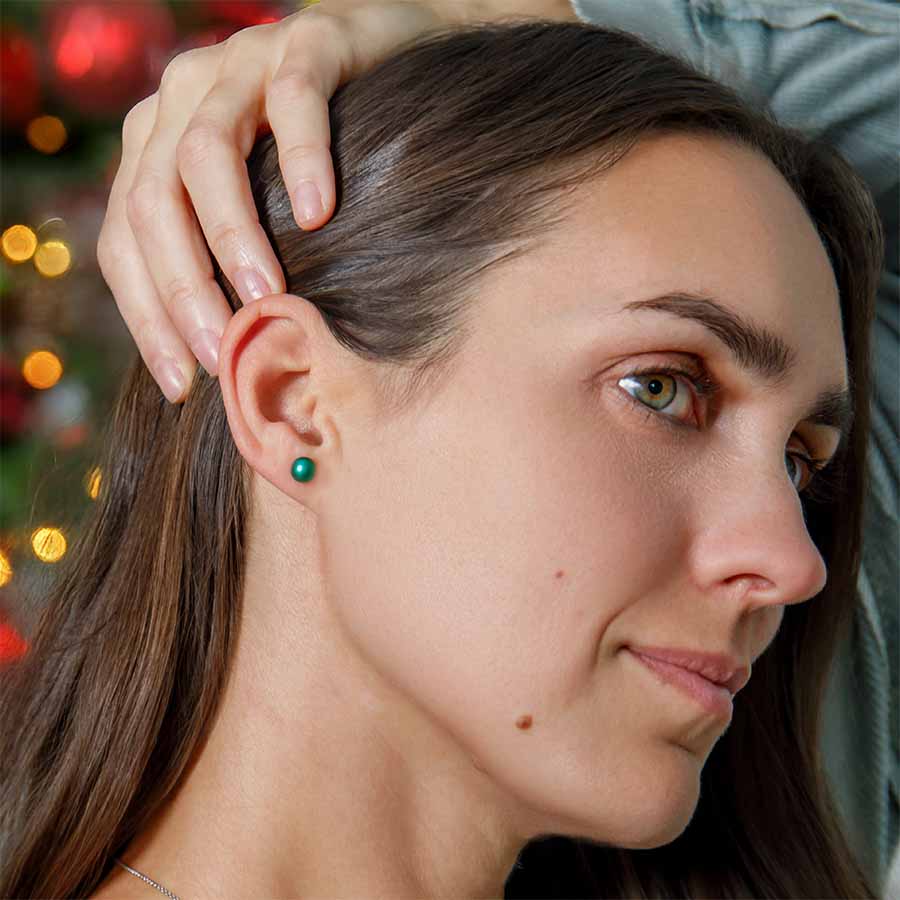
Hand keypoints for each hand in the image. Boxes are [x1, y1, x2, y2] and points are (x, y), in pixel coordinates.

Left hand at [96, 0, 576, 402]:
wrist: (398, 60)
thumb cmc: (333, 159)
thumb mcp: (268, 212)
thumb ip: (234, 260)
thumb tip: (227, 362)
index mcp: (159, 145)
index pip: (126, 237)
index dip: (145, 316)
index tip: (182, 385)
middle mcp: (183, 99)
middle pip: (153, 200)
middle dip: (183, 288)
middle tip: (225, 353)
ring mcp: (240, 63)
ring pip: (207, 153)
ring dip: (231, 234)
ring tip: (268, 296)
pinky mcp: (308, 39)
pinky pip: (295, 99)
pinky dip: (302, 159)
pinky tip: (320, 214)